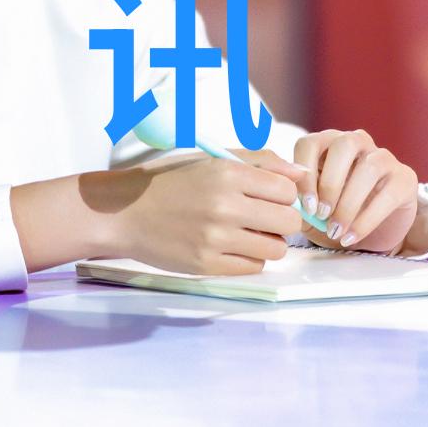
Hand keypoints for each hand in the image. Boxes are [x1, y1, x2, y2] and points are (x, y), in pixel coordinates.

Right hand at [107, 151, 305, 275]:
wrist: (125, 211)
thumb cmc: (170, 182)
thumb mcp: (212, 159)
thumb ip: (261, 162)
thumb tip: (302, 175)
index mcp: (227, 173)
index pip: (287, 191)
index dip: (284, 195)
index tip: (270, 197)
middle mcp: (224, 206)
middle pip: (288, 221)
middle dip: (281, 220)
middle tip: (262, 217)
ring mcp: (215, 238)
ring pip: (276, 249)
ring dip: (267, 242)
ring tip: (246, 232)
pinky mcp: (206, 264)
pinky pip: (253, 267)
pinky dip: (248, 258)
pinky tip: (230, 246)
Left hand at [293, 130, 418, 252]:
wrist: (370, 234)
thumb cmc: (335, 215)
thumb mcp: (312, 211)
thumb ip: (301, 204)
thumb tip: (293, 204)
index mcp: (328, 144)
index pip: (310, 143)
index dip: (304, 173)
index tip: (305, 206)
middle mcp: (357, 142)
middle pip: (344, 145)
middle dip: (330, 182)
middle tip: (321, 214)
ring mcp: (384, 158)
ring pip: (369, 167)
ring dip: (349, 203)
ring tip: (336, 230)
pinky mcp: (405, 178)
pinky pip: (388, 194)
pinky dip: (367, 219)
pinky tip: (351, 236)